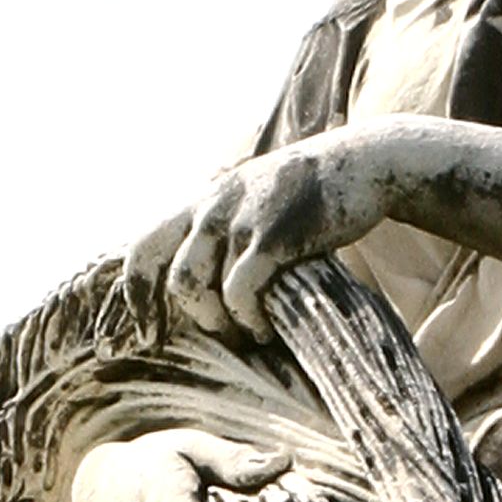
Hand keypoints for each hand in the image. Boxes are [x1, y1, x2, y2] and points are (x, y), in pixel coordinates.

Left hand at [131, 130, 401, 342]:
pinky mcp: (273, 236)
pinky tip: (268, 328)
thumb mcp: (257, 200)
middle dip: (193, 318)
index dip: (136, 295)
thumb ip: (229, 230)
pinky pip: (240, 292)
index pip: (142, 248)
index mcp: (203, 201)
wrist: (365, 164)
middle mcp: (213, 207)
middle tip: (220, 336)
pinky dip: (249, 320)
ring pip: (196, 288)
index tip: (148, 332)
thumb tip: (212, 286)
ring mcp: (240, 220)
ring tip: (248, 333)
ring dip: (219, 323)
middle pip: (170, 277)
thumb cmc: (314, 196)